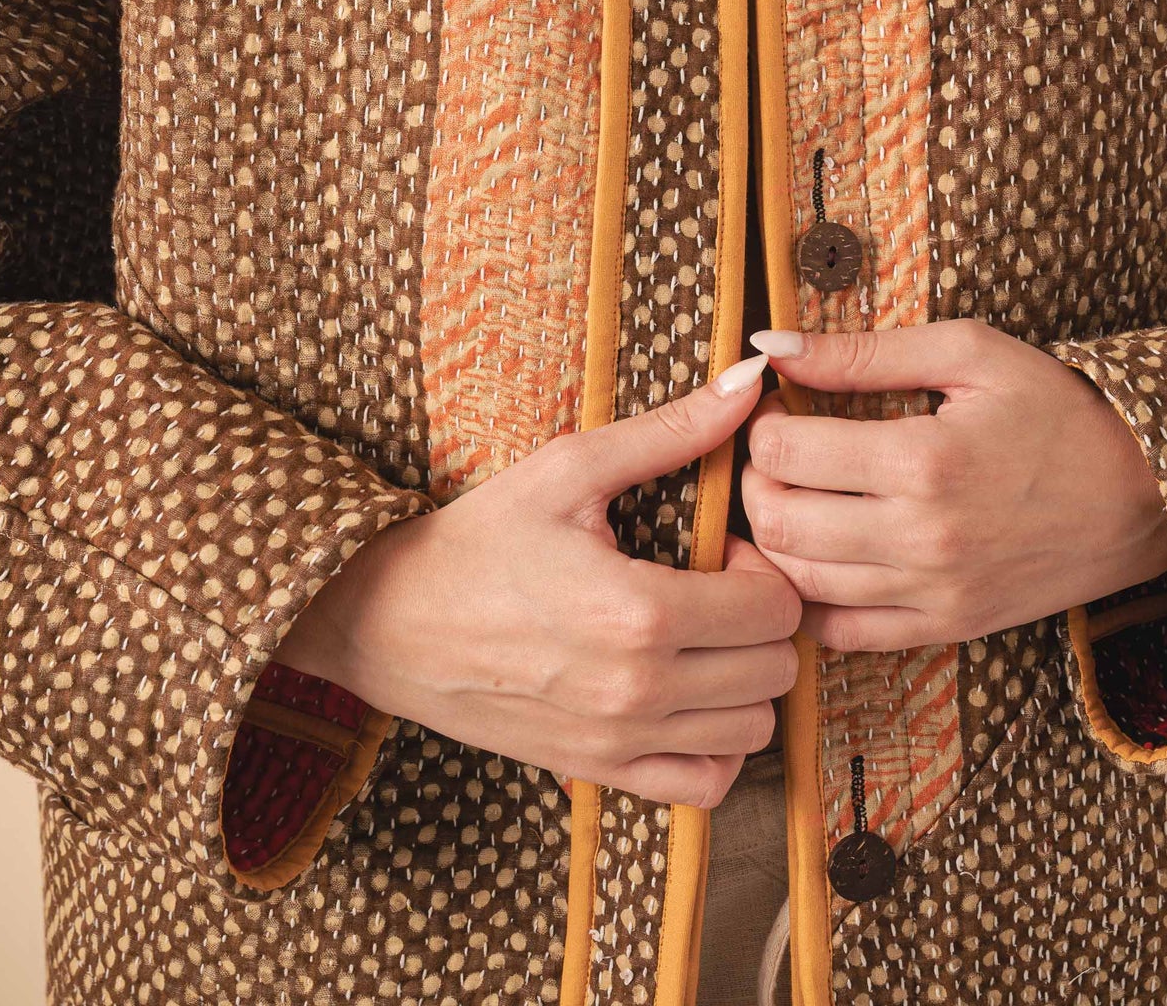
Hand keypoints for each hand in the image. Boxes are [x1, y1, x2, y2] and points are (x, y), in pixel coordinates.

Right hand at [273, 351, 800, 808]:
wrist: (390, 620)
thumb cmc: (480, 538)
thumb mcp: (570, 469)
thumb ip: (670, 430)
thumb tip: (751, 379)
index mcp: (639, 612)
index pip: (775, 607)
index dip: (763, 568)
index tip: (723, 550)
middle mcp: (638, 689)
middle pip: (776, 669)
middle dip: (763, 621)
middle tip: (718, 588)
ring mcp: (620, 741)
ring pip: (753, 731)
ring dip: (746, 681)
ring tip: (704, 638)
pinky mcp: (598, 772)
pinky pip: (706, 786)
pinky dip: (717, 745)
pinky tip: (688, 696)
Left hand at [741, 320, 1166, 652]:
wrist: (1144, 494)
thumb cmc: (1057, 409)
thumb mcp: (968, 353)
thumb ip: (862, 351)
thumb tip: (769, 343)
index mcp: (923, 461)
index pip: (784, 454)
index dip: (761, 424)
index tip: (775, 407)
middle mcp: (922, 538)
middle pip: (778, 523)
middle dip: (754, 482)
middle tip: (773, 453)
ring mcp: (932, 593)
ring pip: (799, 581)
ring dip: (773, 538)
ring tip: (791, 496)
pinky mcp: (946, 628)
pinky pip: (841, 633)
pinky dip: (807, 600)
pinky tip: (815, 556)